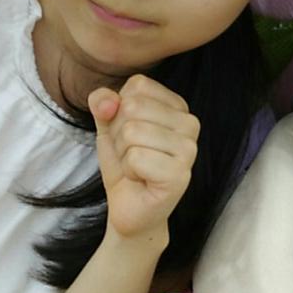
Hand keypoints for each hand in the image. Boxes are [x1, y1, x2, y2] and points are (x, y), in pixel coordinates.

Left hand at [89, 75, 200, 242]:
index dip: (119, 110)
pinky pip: (136, 157)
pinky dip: (128, 171)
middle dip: (118, 134)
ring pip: (132, 132)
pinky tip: (141, 180)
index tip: (129, 135)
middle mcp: (190, 123)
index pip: (137, 85)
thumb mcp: (108, 125)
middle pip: (132, 107)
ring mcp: (190, 149)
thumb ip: (103, 103)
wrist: (130, 207)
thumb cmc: (125, 164)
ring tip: (136, 168)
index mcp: (177, 105)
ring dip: (123, 154)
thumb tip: (106, 101)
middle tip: (131, 155)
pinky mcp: (180, 174)